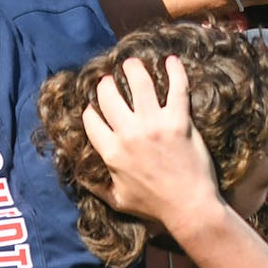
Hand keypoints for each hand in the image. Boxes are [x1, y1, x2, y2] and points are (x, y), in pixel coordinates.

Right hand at [82, 53, 225, 229]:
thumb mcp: (117, 200)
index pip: (91, 119)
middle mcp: (129, 134)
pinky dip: (175, 71)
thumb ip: (96, 186)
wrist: (189, 207)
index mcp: (112, 152)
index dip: (91, 110)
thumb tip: (79, 176)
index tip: (95, 107)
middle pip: (108, 95)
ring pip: (139, 83)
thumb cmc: (154, 206)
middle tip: (111, 81)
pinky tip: (170, 60)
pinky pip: (177, 88)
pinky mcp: (179, 121)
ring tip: (132, 63)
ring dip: (133, 68)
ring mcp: (154, 125)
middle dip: (106, 85)